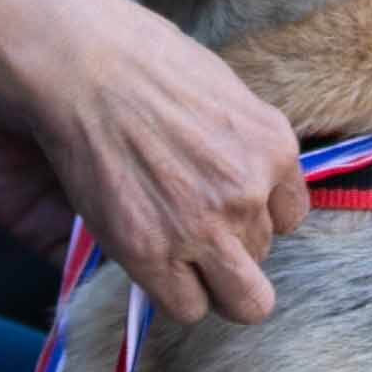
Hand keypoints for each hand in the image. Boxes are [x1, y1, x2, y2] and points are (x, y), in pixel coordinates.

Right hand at [0, 0, 308, 321]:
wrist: (82, 64)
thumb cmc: (139, 63)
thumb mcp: (221, 94)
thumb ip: (240, 145)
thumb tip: (242, 184)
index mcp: (273, 146)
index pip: (289, 216)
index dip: (252, 216)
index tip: (220, 206)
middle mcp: (251, 191)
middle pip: (263, 260)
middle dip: (234, 255)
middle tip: (195, 237)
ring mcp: (206, 225)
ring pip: (241, 297)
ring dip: (206, 278)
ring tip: (166, 243)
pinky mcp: (155, 251)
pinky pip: (188, 308)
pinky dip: (172, 293)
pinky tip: (148, 259)